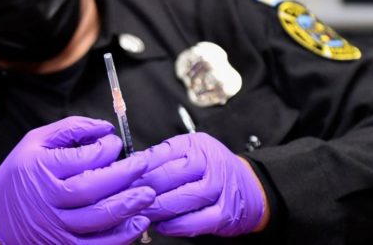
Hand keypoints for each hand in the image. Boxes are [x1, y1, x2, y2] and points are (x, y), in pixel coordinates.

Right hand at [0, 116, 154, 243]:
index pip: (81, 159)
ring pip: (95, 219)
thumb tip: (105, 128)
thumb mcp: (36, 141)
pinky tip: (136, 224)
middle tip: (143, 166)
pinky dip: (119, 237)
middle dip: (123, 177)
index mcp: (40, 169)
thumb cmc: (21, 175)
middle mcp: (46, 199)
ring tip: (147, 195)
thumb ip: (71, 128)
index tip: (116, 143)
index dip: (106, 149)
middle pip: (90, 189)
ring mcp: (54, 226)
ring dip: (126, 207)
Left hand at [133, 133, 267, 236]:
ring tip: (140, 213)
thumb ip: (163, 157)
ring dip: (156, 209)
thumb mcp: (191, 152)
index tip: (120, 178)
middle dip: (142, 189)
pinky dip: (175, 226)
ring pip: (179, 199)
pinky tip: (162, 226)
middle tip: (124, 198)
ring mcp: (218, 188)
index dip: (137, 168)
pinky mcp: (224, 213)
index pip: (160, 154)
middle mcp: (209, 163)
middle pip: (167, 176)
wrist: (252, 187)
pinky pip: (195, 221)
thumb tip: (130, 165)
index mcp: (196, 145)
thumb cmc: (214, 169)